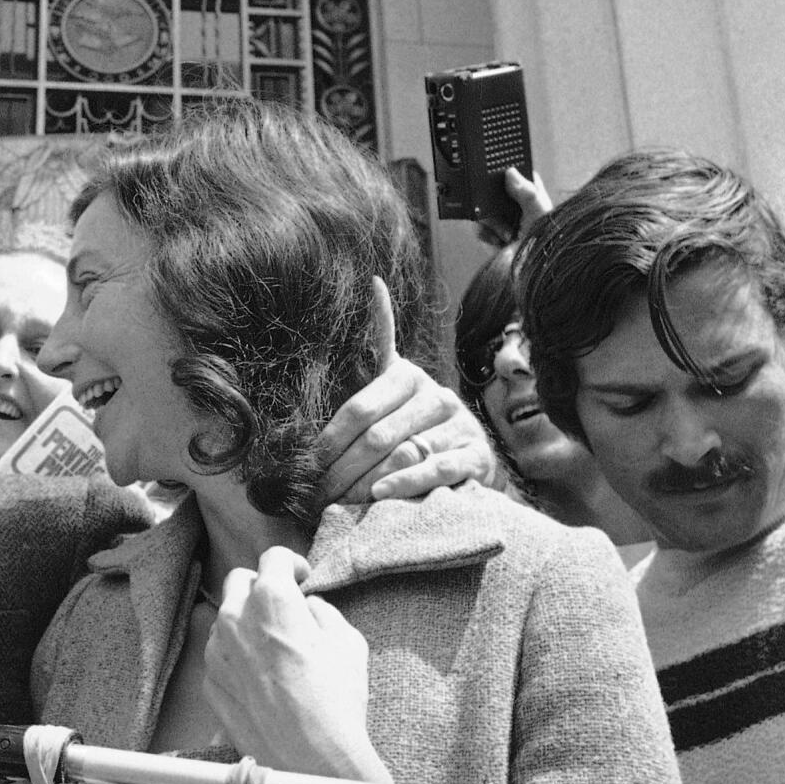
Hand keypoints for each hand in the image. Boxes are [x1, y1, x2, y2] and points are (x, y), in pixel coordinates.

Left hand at [204, 546, 389, 783]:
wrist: (312, 760)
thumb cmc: (336, 700)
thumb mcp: (347, 641)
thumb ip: (322, 612)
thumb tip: (308, 608)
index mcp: (271, 598)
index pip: (274, 557)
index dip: (292, 564)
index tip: (301, 578)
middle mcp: (235, 617)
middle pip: (240, 581)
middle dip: (262, 587)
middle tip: (284, 609)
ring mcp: (216, 651)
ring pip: (225, 619)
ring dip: (246, 623)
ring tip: (273, 648)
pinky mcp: (209, 682)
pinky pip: (220, 656)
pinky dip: (236, 656)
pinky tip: (262, 677)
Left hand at [314, 277, 497, 503]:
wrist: (467, 453)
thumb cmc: (412, 419)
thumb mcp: (393, 382)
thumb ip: (380, 338)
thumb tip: (374, 281)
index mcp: (408, 375)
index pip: (359, 408)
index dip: (329, 438)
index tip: (308, 462)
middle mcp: (436, 395)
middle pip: (377, 435)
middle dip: (341, 468)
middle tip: (317, 491)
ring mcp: (459, 425)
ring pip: (402, 454)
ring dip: (366, 482)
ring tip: (340, 502)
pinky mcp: (475, 455)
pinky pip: (435, 470)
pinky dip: (405, 484)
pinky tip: (381, 494)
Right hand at [475, 168, 554, 247]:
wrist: (530, 276)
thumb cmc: (544, 246)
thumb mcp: (539, 214)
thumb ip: (527, 192)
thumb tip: (510, 172)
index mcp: (535, 200)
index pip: (521, 177)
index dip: (512, 174)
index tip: (505, 175)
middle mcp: (519, 210)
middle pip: (497, 192)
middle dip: (495, 201)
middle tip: (502, 208)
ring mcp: (504, 223)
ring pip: (485, 209)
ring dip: (492, 221)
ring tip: (506, 233)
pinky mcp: (491, 236)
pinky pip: (478, 227)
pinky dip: (484, 233)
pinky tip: (499, 241)